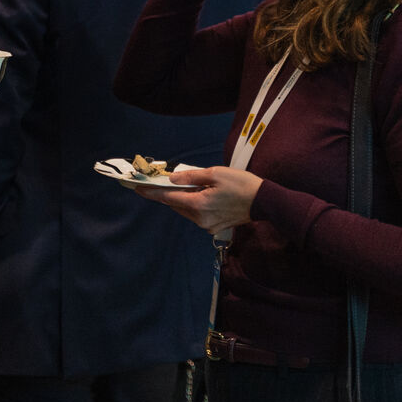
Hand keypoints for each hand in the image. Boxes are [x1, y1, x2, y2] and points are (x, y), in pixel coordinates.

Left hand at [134, 165, 261, 235]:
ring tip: (176, 186)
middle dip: (164, 194)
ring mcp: (207, 225)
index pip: (169, 197)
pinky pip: (195, 214)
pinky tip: (194, 194)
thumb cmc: (241, 184)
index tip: (137, 188)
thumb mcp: (215, 173)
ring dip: (179, 199)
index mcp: (199, 204)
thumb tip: (172, 179)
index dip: (152, 192)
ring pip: (185, 210)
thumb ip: (191, 177)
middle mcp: (200, 218)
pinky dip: (191, 204)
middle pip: (175, 204)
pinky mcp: (213, 227)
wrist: (264, 201)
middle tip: (154, 183)